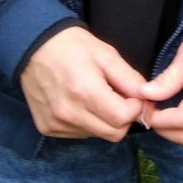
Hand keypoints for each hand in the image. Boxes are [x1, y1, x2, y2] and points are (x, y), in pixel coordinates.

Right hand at [20, 26, 146, 140]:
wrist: (35, 46)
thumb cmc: (74, 47)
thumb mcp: (107, 55)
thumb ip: (130, 79)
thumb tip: (147, 98)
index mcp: (85, 93)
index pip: (123, 119)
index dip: (134, 108)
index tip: (132, 95)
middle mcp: (68, 114)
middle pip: (113, 134)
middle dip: (122, 118)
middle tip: (117, 96)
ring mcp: (56, 124)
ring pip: (97, 135)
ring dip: (104, 121)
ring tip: (95, 96)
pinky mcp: (47, 128)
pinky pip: (79, 134)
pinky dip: (86, 123)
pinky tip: (80, 103)